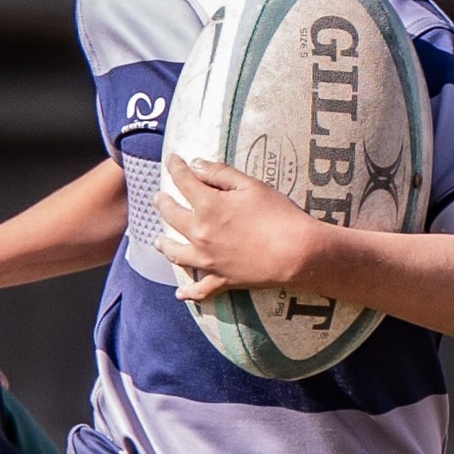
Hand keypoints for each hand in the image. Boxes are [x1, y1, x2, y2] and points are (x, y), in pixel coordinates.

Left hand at [154, 157, 324, 303]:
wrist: (296, 253)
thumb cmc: (278, 215)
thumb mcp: (251, 185)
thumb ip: (220, 174)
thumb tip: (195, 165)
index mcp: (208, 206)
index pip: (184, 181)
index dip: (175, 167)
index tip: (171, 159)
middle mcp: (200, 233)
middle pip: (172, 216)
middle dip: (163, 204)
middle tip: (157, 198)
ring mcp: (208, 260)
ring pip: (176, 254)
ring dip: (164, 246)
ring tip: (157, 241)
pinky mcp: (222, 279)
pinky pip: (200, 289)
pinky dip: (188, 293)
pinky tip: (180, 294)